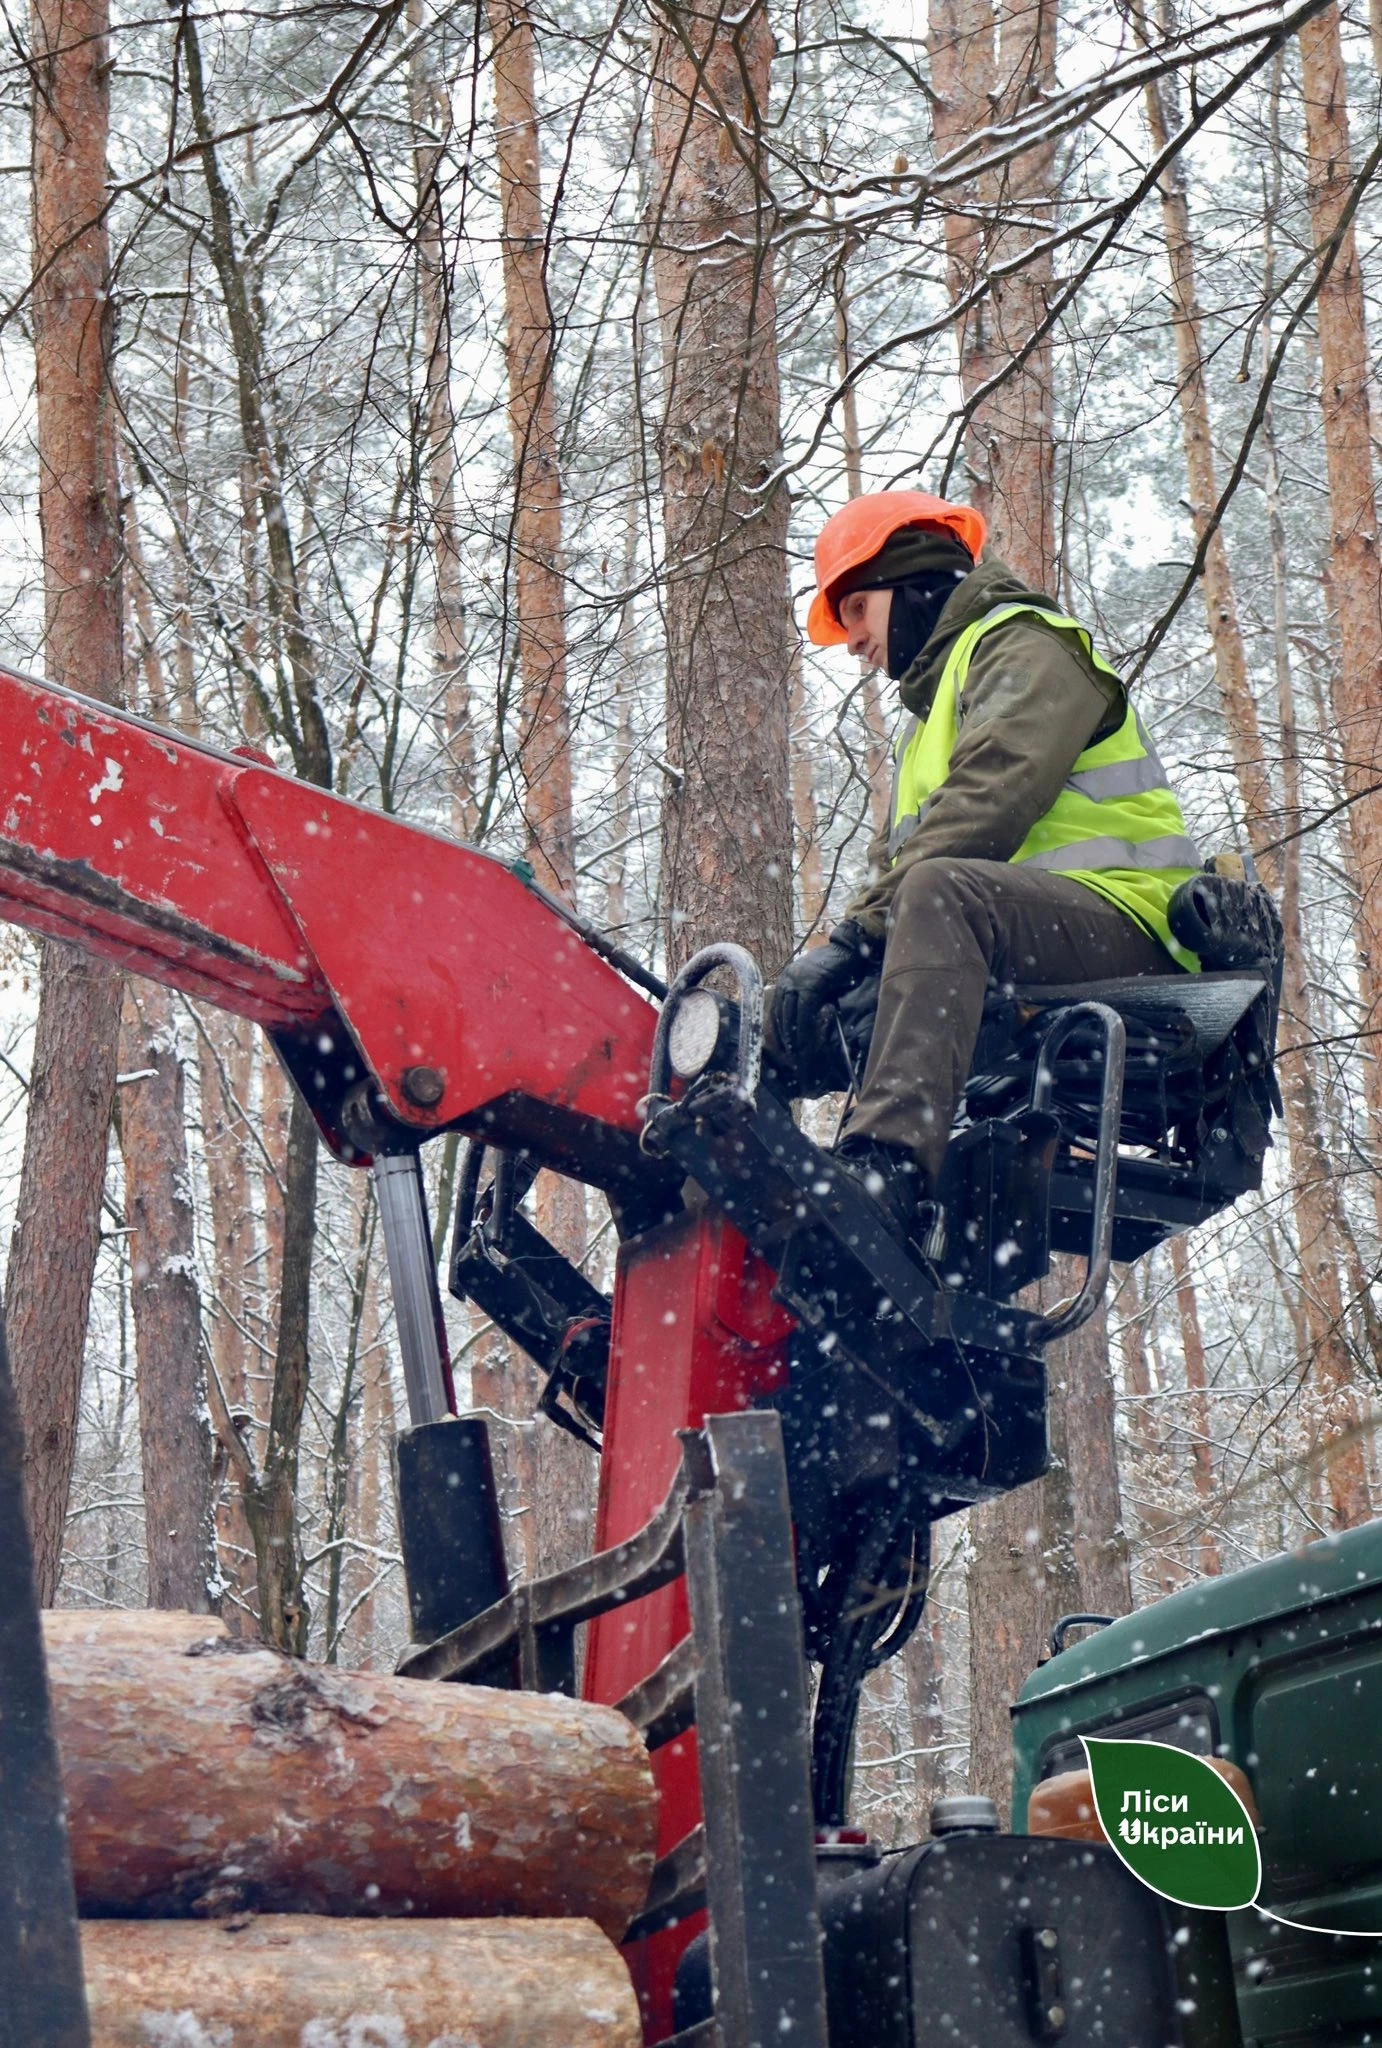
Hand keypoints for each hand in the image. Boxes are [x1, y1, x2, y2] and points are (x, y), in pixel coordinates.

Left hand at [768, 923, 876, 1090]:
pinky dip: (805, 1029)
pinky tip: (808, 1043)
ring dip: (794, 1038)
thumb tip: (811, 1021)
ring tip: (798, 1056)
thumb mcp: (819, 984)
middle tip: (791, 1058)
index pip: (778, 1009)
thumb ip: (812, 1000)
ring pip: (790, 1016)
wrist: (850, 948)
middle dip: (785, 1038)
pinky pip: (804, 1013)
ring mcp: (796, 981)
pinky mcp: (810, 985)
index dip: (780, 1030)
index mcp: (787, 979)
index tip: (784, 1048)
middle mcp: (787, 980)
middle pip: (781, 1015)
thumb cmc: (839, 966)